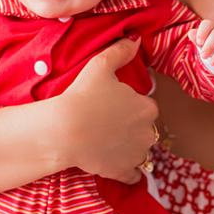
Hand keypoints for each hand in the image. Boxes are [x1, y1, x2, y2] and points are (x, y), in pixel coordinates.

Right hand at [57, 36, 157, 184]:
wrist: (65, 129)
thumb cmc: (82, 96)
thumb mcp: (101, 66)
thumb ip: (121, 51)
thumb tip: (136, 39)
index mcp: (147, 108)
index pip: (147, 107)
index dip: (131, 107)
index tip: (115, 107)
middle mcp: (148, 133)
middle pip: (145, 130)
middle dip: (132, 128)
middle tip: (109, 124)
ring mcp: (136, 155)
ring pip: (139, 151)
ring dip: (128, 148)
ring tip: (107, 142)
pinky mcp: (123, 171)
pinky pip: (132, 175)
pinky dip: (126, 172)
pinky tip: (113, 164)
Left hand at [189, 20, 213, 66]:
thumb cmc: (210, 43)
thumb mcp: (202, 41)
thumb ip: (196, 38)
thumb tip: (191, 33)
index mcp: (212, 26)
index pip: (208, 24)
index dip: (203, 32)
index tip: (199, 42)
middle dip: (210, 45)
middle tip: (203, 56)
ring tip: (212, 63)